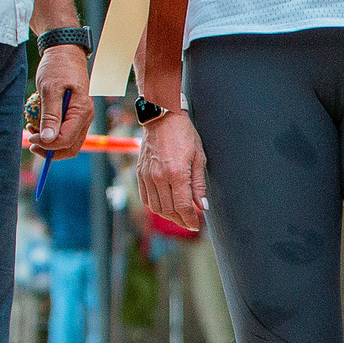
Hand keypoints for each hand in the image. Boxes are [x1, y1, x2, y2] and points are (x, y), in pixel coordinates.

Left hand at [32, 46, 91, 158]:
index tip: (30, 137)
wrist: (65, 51)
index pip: (66, 140)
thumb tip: (48, 139)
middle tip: (30, 143)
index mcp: (82, 111)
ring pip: (68, 142)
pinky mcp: (75, 113)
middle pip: (70, 147)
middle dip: (50, 150)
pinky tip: (37, 123)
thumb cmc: (57, 67)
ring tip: (31, 130)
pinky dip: (52, 133)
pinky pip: (66, 131)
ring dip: (50, 143)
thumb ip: (50, 115)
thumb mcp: (50, 89)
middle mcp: (86, 117)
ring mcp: (82, 116)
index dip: (47, 144)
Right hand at [137, 110, 208, 231]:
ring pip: (155, 207)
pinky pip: (145, 197)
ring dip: (167, 216)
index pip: (182, 207)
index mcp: (176, 174)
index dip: (190, 219)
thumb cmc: (184, 135)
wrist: (162, 117)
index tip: (196, 224)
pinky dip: (154, 206)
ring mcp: (147, 176)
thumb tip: (203, 206)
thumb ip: (199, 184)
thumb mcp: (199, 157)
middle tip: (189, 223)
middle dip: (180, 220)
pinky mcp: (140, 173)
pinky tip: (164, 207)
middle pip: (168, 210)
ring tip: (179, 217)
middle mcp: (159, 177)